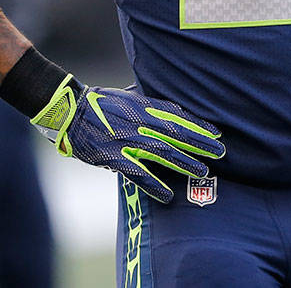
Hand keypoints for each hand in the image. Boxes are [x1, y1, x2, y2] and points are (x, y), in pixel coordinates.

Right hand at [31, 78, 223, 202]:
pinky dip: (154, 185)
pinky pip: (138, 173)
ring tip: (203, 170)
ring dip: (184, 162)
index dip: (199, 125)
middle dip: (200, 143)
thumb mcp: (128, 94)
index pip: (178, 116)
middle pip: (176, 133)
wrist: (70, 111)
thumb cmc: (99, 102)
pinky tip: (168, 195)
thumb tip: (172, 105)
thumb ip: (149, 100)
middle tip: (220, 152)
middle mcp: (140, 121)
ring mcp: (127, 140)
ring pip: (163, 152)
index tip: (216, 133)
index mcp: (144, 105)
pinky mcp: (114, 157)